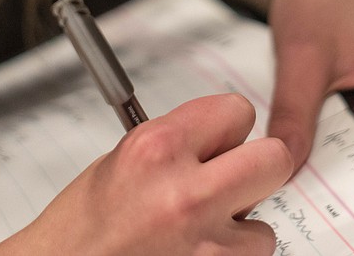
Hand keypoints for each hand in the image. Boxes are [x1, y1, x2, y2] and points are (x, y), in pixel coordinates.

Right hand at [0, 94, 292, 255]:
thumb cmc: (79, 229)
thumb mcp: (120, 161)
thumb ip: (175, 143)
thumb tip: (217, 138)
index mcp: (158, 149)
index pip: (237, 111)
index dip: (230, 130)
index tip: (221, 142)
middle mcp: (186, 193)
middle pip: (274, 159)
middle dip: (257, 170)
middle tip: (233, 181)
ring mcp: (205, 246)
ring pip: (264, 227)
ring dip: (239, 232)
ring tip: (197, 235)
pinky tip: (191, 255)